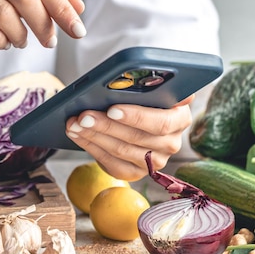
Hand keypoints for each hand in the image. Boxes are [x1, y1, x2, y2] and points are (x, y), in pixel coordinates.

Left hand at [66, 96, 194, 180]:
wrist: (133, 117)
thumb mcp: (149, 88)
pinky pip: (111, 163)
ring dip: (93, 136)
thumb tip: (142, 81)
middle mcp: (172, 143)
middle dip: (105, 125)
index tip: (112, 109)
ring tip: (75, 123)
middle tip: (83, 116)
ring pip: (120, 150)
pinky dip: (90, 147)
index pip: (160, 122)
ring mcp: (155, 161)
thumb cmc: (141, 97)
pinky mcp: (136, 172)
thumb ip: (151, 85)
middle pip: (136, 137)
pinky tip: (77, 135)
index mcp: (180, 118)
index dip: (135, 116)